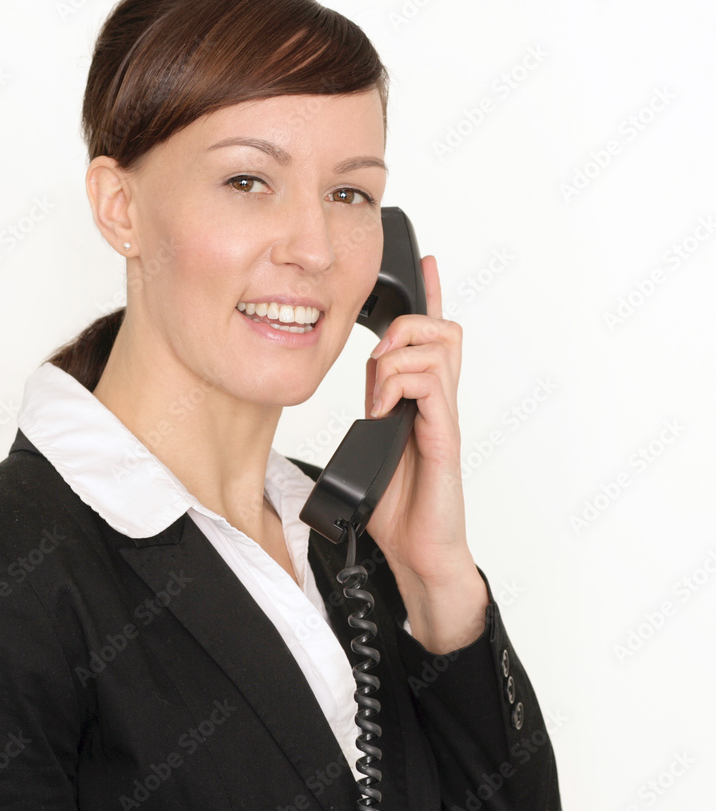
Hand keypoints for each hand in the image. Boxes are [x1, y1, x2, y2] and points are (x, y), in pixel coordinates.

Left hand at [362, 255, 487, 653]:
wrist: (419, 549)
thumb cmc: (401, 503)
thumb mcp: (377, 443)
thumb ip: (377, 409)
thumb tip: (366, 384)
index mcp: (423, 400)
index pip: (434, 336)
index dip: (431, 294)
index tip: (422, 261)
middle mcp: (440, 402)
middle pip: (444, 328)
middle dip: (407, 324)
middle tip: (381, 352)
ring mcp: (445, 417)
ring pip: (439, 345)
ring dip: (397, 358)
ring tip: (378, 393)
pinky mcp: (445, 437)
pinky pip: (431, 385)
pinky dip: (400, 385)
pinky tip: (385, 408)